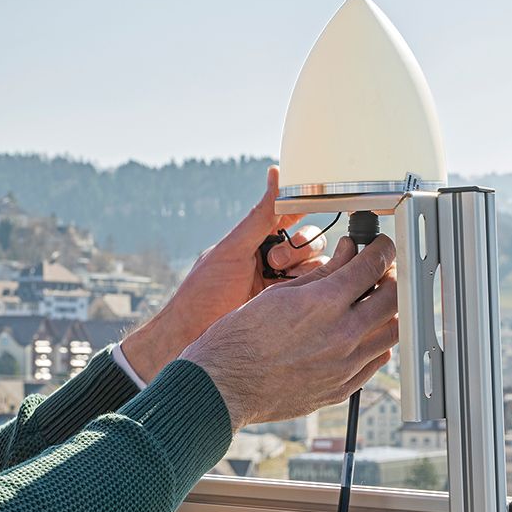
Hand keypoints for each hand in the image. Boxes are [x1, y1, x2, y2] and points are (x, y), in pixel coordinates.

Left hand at [120, 166, 328, 382]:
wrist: (192, 338)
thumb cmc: (203, 292)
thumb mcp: (232, 249)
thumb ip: (260, 216)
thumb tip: (275, 173)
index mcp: (256, 241)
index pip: (291, 216)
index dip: (304, 210)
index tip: (316, 205)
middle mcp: (272, 261)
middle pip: (311, 242)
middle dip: (299, 247)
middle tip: (275, 260)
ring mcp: (282, 286)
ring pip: (318, 266)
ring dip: (305, 268)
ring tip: (279, 280)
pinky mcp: (289, 310)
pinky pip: (317, 292)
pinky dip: (314, 289)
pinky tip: (297, 294)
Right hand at [180, 235, 398, 429]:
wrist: (224, 385)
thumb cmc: (239, 338)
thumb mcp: (277, 294)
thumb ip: (320, 275)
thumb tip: (347, 256)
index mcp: (324, 302)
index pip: (373, 265)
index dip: (382, 249)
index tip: (381, 247)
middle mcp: (342, 333)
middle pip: (394, 296)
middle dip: (391, 277)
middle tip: (380, 271)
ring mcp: (346, 364)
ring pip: (394, 331)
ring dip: (389, 311)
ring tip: (372, 303)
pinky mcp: (343, 387)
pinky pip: (377, 360)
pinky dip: (376, 342)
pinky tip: (359, 334)